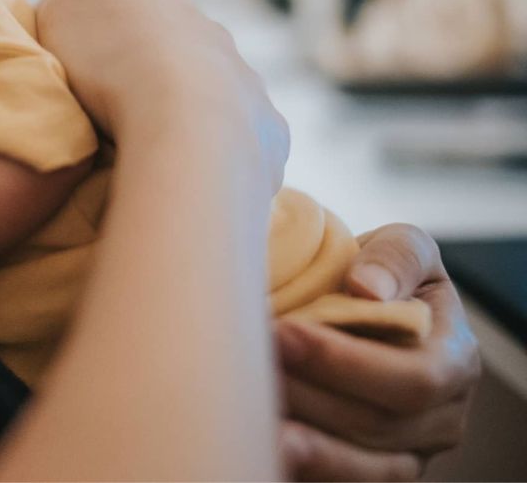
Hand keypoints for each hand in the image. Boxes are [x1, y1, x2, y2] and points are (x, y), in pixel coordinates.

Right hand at [36, 0, 288, 194]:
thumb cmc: (113, 64)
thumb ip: (61, 9)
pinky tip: (188, 175)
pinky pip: (240, 144)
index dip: (102, 45)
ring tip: (151, 152)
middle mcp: (213, 34)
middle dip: (150, 81)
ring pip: (213, 98)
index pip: (128, 15)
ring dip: (187, 119)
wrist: (185, 125)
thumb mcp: (58, 15)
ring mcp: (248, 82)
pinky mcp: (269, 131)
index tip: (84, 79)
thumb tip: (68, 19)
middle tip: (115, 119)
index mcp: (161, 1)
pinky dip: (216, 157)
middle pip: (175, 55)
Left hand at [276, 224, 480, 480]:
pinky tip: (264, 445)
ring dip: (303, 441)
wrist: (361, 305)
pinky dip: (304, 466)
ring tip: (255, 417)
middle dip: (310, 395)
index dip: (345, 361)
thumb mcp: (402, 247)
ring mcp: (409, 452)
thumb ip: (396, 256)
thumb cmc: (381, 274)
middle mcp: (442, 416)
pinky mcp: (369, 469)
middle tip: (252, 367)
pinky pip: (340, 480)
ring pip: (359, 463)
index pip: (413, 378)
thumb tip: (367, 288)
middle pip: (377, 424)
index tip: (284, 332)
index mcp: (455, 358)